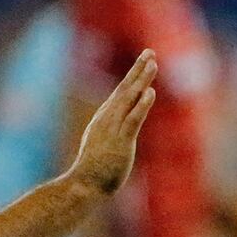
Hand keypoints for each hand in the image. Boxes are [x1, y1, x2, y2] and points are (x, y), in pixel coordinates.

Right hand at [69, 49, 156, 196]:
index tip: (143, 62)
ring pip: (129, 99)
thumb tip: (116, 135)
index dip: (133, 77)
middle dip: (138, 70)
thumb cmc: (92, 171)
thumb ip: (110, 137)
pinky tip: (150, 92)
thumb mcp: (100, 148)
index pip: (120, 94)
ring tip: (153, 64)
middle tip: (149, 52)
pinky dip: (141, 105)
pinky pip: (133, 119)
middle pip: (124, 89)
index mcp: (103, 120)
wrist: (83, 184)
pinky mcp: (121, 141)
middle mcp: (107, 119)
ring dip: (141, 80)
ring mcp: (113, 129)